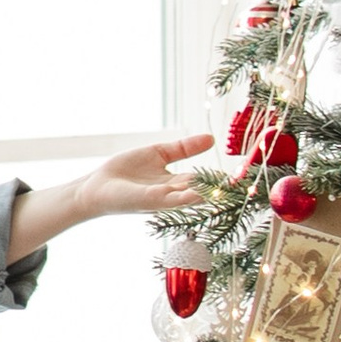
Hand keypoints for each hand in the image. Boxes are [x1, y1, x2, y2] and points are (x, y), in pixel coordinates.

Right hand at [7, 136, 214, 262]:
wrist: (98, 190)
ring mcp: (167, 171)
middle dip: (221, 179)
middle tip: (242, 174)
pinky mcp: (158, 155)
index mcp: (173, 201)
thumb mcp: (150, 198)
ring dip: (211, 161)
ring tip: (233, 158)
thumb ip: (174, 197)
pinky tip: (207, 139)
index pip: (201, 196)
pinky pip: (178, 149)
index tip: (232, 187)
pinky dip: (193, 144)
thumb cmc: (122, 200)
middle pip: (203, 182)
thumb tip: (200, 194)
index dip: (217, 192)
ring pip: (194, 164)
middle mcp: (174, 188)